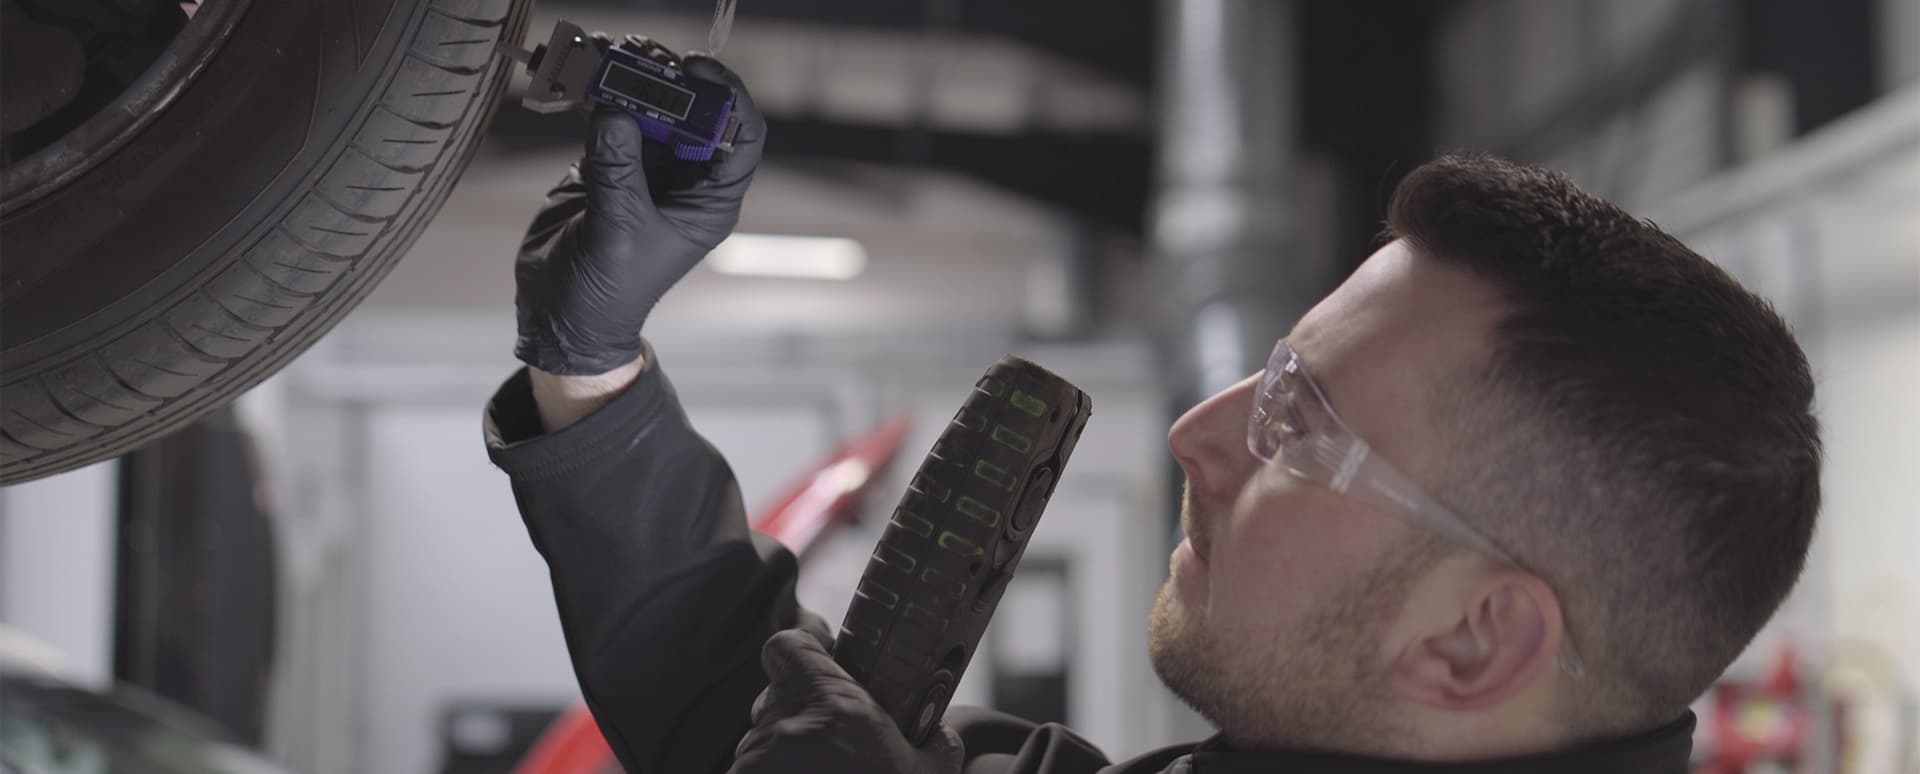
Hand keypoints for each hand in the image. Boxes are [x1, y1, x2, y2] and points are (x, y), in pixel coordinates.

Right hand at [513, 56, 765, 375]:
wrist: (561, 313)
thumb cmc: (607, 291)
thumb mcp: (617, 231)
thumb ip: (616, 171)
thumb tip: (614, 111)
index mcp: (708, 202)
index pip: (741, 138)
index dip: (729, 97)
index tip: (698, 70)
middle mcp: (684, 180)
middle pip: (692, 113)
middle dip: (669, 80)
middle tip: (636, 57)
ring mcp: (646, 170)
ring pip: (649, 110)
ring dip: (628, 81)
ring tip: (602, 57)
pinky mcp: (608, 164)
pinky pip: (608, 119)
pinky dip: (595, 97)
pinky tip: (579, 79)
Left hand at [729, 623, 963, 773]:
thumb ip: (936, 743)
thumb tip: (938, 732)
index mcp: (831, 705)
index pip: (787, 647)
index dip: (799, 651)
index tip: (818, 663)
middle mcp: (784, 726)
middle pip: (772, 700)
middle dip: (794, 716)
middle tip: (827, 743)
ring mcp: (755, 761)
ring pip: (760, 743)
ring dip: (783, 756)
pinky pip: (750, 772)